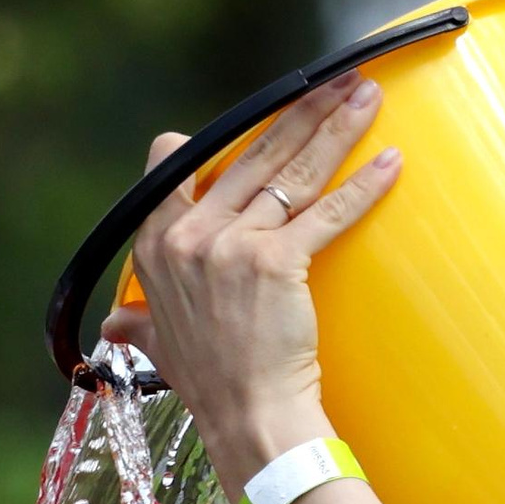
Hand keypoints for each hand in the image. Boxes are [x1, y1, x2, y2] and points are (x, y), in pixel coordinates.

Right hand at [108, 75, 401, 499]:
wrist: (246, 420)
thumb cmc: (210, 385)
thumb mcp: (158, 347)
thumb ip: (138, 322)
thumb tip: (113, 324)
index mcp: (155, 244)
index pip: (174, 160)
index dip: (219, 140)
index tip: (257, 123)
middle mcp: (188, 235)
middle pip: (252, 154)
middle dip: (302, 111)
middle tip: (340, 84)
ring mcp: (231, 245)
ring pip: (291, 170)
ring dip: (335, 127)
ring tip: (367, 98)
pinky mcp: (275, 263)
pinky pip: (325, 212)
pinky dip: (362, 186)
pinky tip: (391, 162)